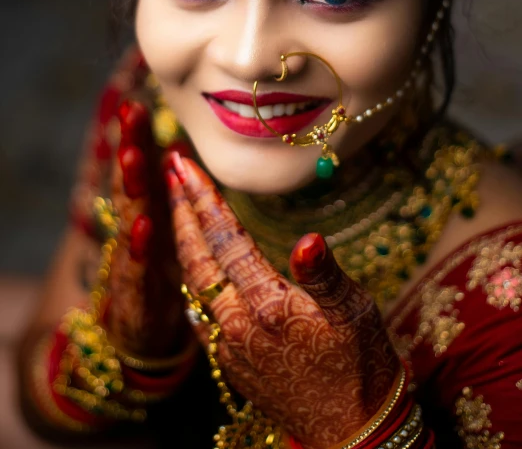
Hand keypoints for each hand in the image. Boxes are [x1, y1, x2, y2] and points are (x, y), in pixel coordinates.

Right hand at [107, 100, 186, 357]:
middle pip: (132, 185)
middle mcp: (134, 231)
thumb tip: (177, 151)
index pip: (142, 171)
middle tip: (132, 114)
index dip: (139, 139)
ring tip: (133, 158)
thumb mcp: (164, 232)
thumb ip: (167, 194)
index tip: (138, 105)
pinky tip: (145, 226)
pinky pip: (138, 269)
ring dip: (132, 189)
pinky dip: (140, 247)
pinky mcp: (135, 295)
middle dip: (131, 148)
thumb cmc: (157, 276)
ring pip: (130, 220)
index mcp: (146, 213)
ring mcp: (131, 262)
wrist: (139, 339)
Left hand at [170, 155, 399, 448]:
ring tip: (177, 209)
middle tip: (170, 170)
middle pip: (198, 257)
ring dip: (183, 242)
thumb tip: (308, 238)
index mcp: (267, 304)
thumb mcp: (353, 311)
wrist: (352, 430)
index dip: (205, 199)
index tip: (185, 166)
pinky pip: (199, 315)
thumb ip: (323, 273)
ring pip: (193, 284)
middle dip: (182, 210)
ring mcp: (229, 347)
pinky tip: (190, 271)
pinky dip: (190, 283)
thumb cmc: (361, 364)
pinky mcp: (230, 364)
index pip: (227, 239)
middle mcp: (238, 325)